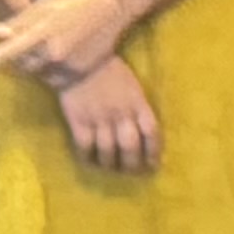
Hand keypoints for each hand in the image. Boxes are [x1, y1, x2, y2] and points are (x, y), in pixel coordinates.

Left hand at [0, 0, 139, 90]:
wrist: (113, 8)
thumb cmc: (74, 1)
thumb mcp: (44, 6)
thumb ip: (19, 22)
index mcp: (41, 33)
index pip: (7, 51)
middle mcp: (52, 53)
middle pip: (21, 65)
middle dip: (21, 55)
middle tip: (35, 38)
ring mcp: (66, 67)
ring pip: (37, 73)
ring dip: (37, 62)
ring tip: (53, 43)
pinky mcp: (77, 75)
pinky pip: (53, 79)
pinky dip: (52, 69)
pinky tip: (64, 52)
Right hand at [57, 58, 162, 173]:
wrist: (79, 59)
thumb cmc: (109, 70)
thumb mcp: (132, 85)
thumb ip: (138, 106)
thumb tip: (142, 129)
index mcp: (138, 102)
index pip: (152, 132)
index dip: (154, 151)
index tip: (154, 164)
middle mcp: (121, 113)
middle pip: (131, 146)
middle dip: (134, 165)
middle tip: (133, 173)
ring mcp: (99, 118)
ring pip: (108, 151)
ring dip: (111, 165)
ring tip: (112, 169)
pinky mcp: (79, 121)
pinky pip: (85, 147)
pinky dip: (88, 159)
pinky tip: (90, 163)